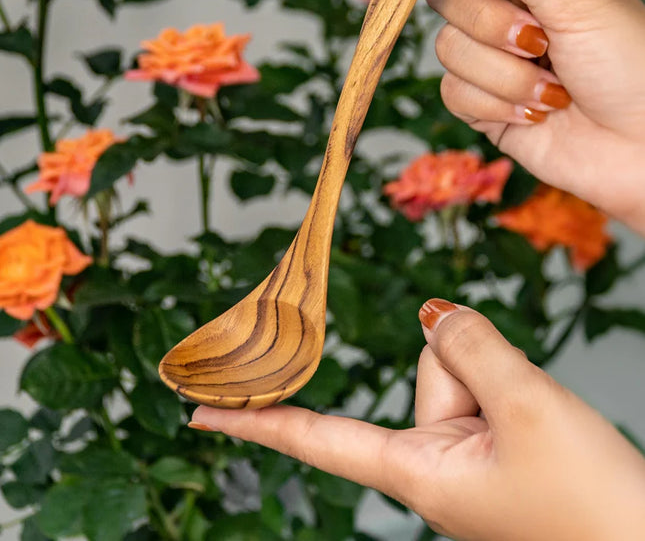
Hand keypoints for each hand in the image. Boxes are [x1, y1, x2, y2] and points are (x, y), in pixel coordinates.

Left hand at [191, 302, 644, 540]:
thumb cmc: (591, 508)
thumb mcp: (529, 408)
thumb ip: (471, 347)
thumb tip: (434, 314)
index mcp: (417, 472)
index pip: (317, 437)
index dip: (256, 422)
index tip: (200, 413)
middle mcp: (432, 463)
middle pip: (427, 370)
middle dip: (471, 367)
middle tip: (522, 410)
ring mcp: (464, 454)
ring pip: (461, 370)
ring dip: (501, 377)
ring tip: (542, 422)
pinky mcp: (491, 444)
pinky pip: (487, 384)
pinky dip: (511, 384)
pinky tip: (541, 418)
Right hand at [374, 0, 644, 234]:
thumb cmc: (635, 67)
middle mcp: (511, 5)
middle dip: (489, 22)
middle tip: (537, 39)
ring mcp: (494, 56)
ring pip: (447, 49)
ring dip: (504, 75)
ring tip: (552, 89)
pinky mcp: (484, 102)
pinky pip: (452, 93)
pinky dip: (496, 106)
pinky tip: (537, 113)